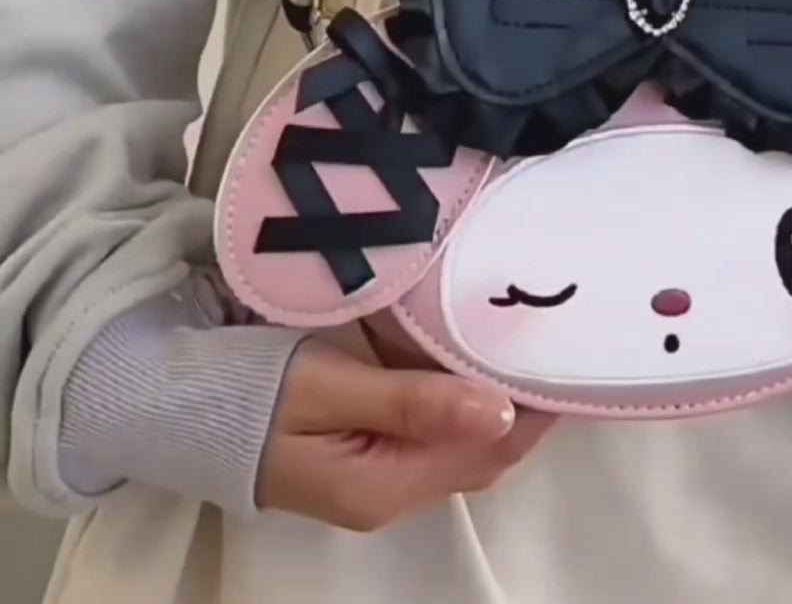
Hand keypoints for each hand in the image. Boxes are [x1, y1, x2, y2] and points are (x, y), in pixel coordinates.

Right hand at [257, 336, 554, 531]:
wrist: (175, 405)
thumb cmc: (247, 390)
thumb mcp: (329, 388)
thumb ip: (414, 403)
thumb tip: (501, 410)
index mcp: (384, 486)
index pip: (487, 454)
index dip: (534, 415)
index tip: (566, 363)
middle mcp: (388, 495)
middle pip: (479, 456)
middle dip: (522, 410)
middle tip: (550, 346)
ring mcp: (374, 481)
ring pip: (459, 447)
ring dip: (493, 405)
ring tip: (521, 349)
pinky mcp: (362, 459)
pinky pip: (431, 436)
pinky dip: (460, 405)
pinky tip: (468, 365)